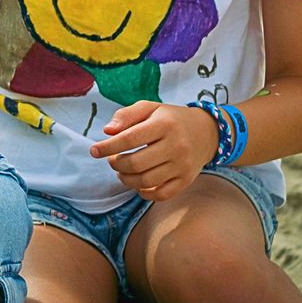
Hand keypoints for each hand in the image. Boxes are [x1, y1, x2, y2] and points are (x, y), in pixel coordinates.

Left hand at [88, 101, 218, 201]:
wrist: (207, 132)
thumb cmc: (170, 119)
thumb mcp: (149, 108)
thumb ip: (126, 115)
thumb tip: (107, 131)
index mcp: (164, 125)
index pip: (129, 139)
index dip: (107, 147)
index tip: (94, 150)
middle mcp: (176, 146)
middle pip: (136, 163)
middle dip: (116, 164)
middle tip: (112, 160)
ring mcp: (182, 166)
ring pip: (146, 181)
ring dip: (126, 179)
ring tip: (121, 171)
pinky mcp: (186, 180)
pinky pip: (161, 194)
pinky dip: (144, 193)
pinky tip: (137, 183)